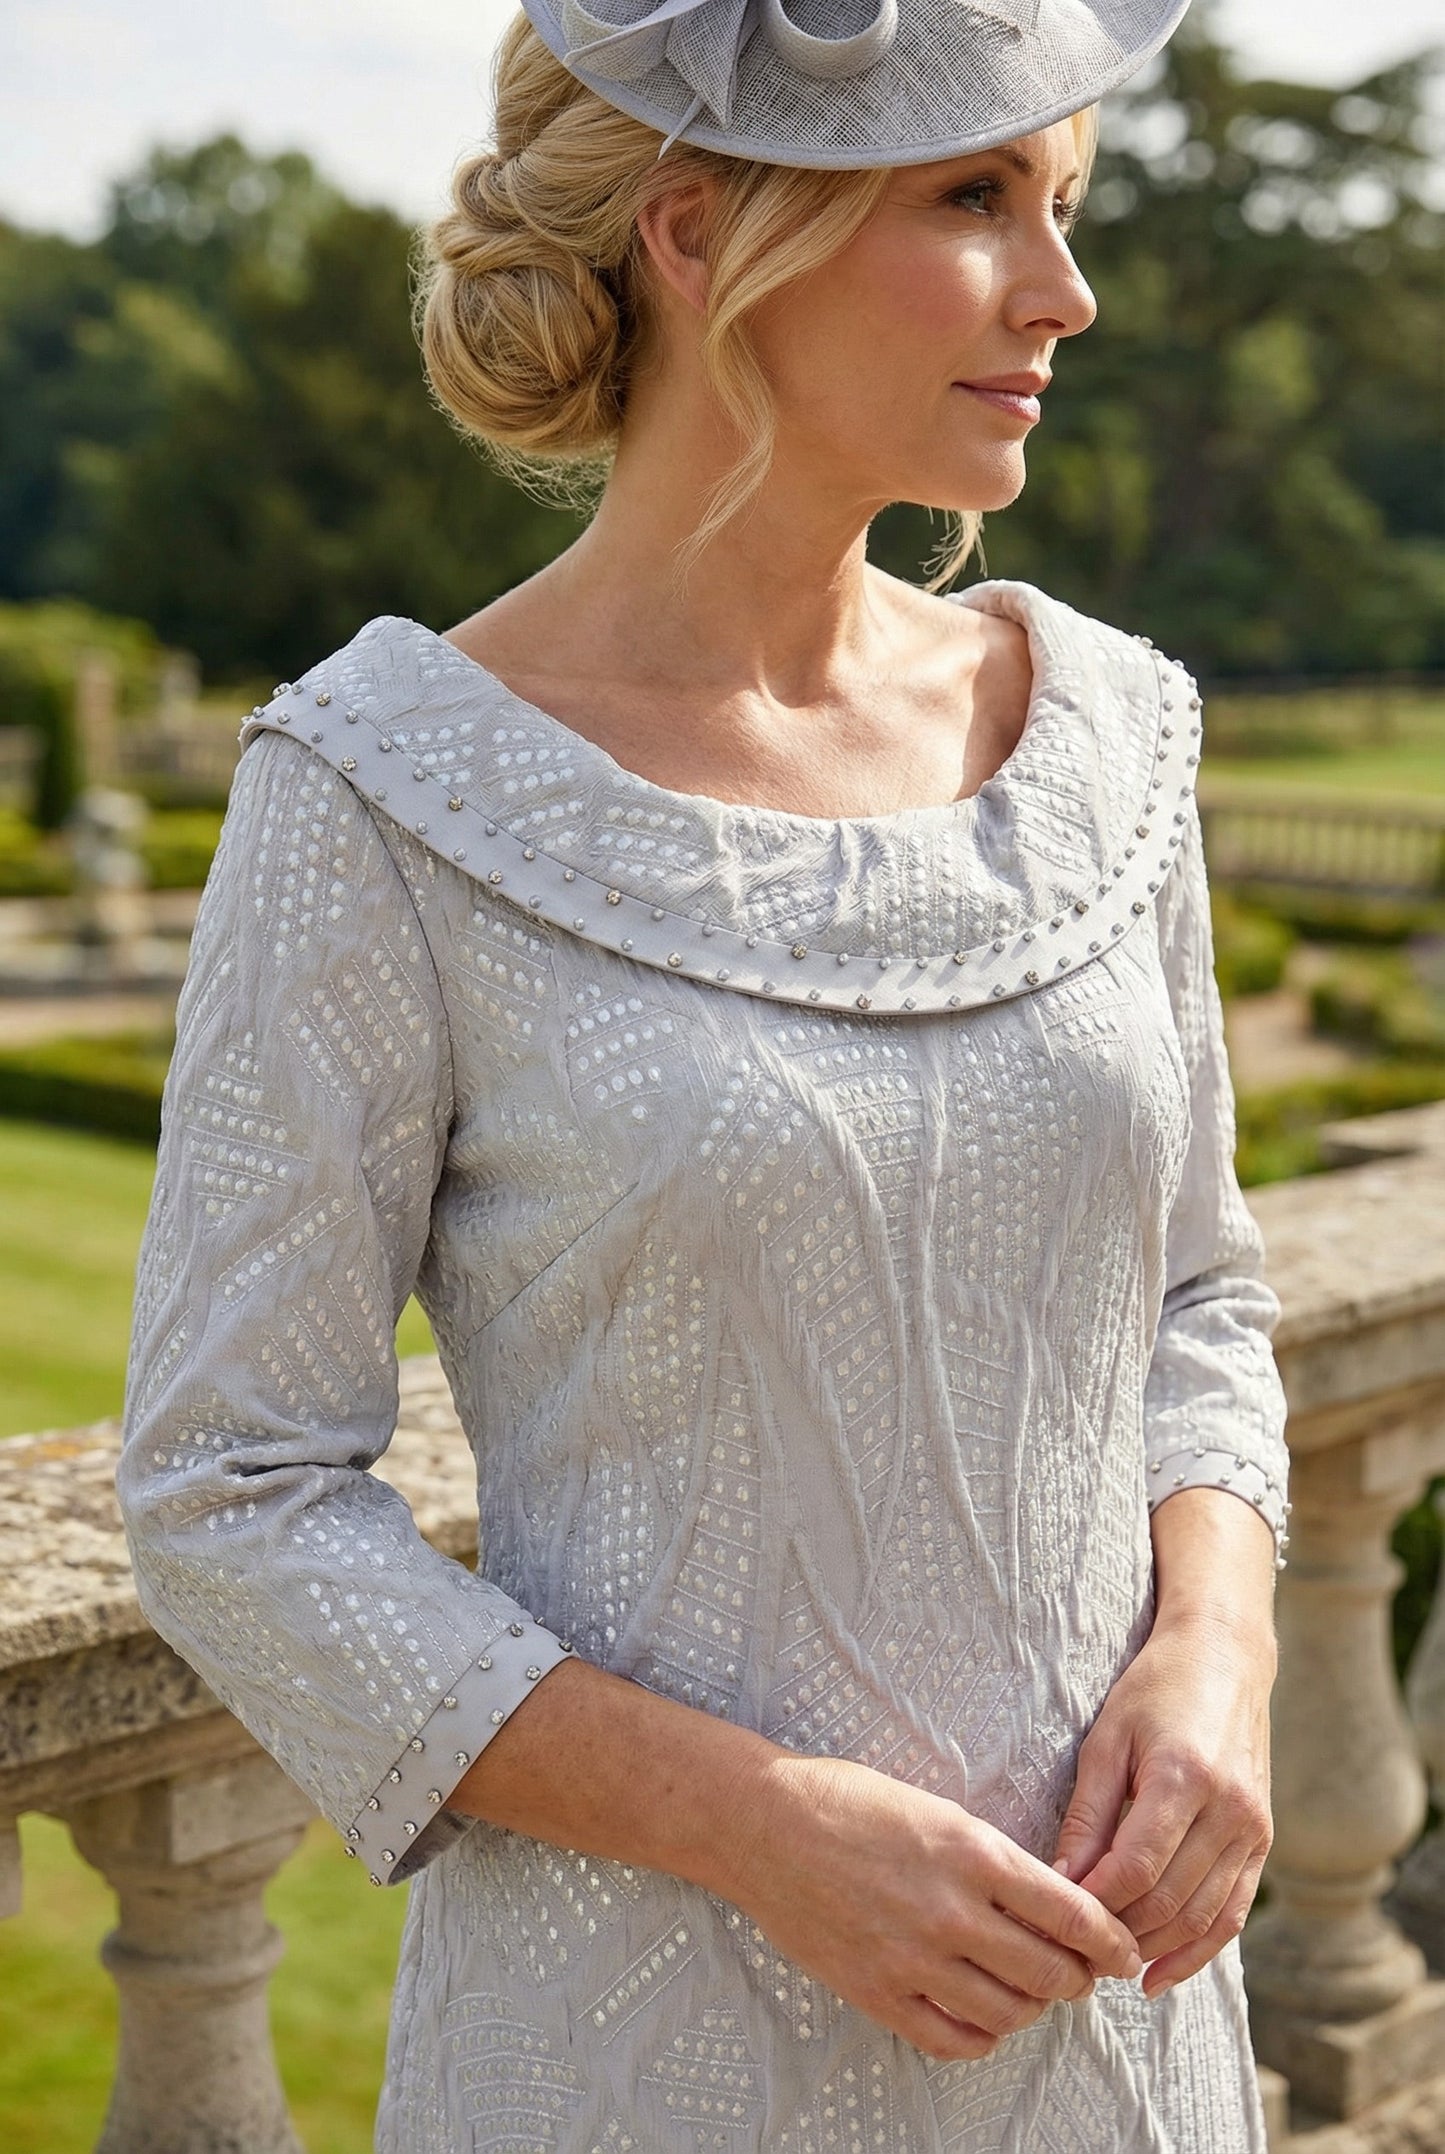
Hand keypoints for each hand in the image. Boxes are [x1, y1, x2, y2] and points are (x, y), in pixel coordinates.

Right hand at [719, 1751, 1145, 2061]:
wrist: (766, 1823)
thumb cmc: (851, 1801)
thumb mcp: (939, 1808)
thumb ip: (995, 1860)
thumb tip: (1051, 1906)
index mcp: (973, 1852)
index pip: (1072, 1914)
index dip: (1111, 1942)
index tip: (1124, 1951)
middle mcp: (951, 1911)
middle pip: (1050, 1973)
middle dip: (1080, 1979)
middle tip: (1083, 1974)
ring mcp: (913, 1959)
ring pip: (1009, 2013)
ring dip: (1034, 2008)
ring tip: (1031, 1991)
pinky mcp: (878, 1992)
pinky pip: (954, 2039)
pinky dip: (984, 2035)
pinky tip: (985, 2016)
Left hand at [1050, 1616, 1274, 1998]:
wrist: (1225, 1659)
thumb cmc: (1155, 1690)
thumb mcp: (1107, 1739)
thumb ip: (1088, 1815)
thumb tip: (1062, 1881)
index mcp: (1183, 1776)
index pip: (1136, 1867)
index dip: (1095, 1902)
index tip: (1058, 1917)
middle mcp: (1228, 1809)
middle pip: (1170, 1899)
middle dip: (1120, 1932)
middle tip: (1075, 1951)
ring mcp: (1252, 1828)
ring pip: (1202, 1916)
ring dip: (1155, 1949)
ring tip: (1108, 1964)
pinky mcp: (1262, 1841)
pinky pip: (1233, 1913)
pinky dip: (1198, 1951)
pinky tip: (1160, 1974)